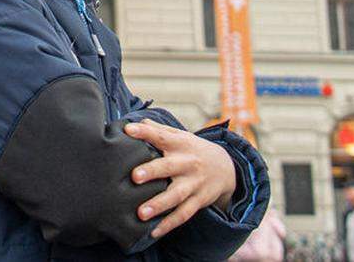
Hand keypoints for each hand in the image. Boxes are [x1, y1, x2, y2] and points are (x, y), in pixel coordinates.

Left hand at [125, 119, 235, 238]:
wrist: (226, 168)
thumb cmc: (192, 150)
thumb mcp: (180, 136)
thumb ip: (158, 130)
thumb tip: (133, 122)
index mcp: (181, 144)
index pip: (162, 136)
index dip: (145, 132)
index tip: (128, 130)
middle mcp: (188, 163)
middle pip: (169, 167)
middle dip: (153, 171)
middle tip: (134, 176)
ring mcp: (194, 184)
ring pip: (177, 195)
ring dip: (159, 205)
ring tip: (141, 213)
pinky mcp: (198, 201)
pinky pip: (183, 215)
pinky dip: (169, 224)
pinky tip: (153, 232)